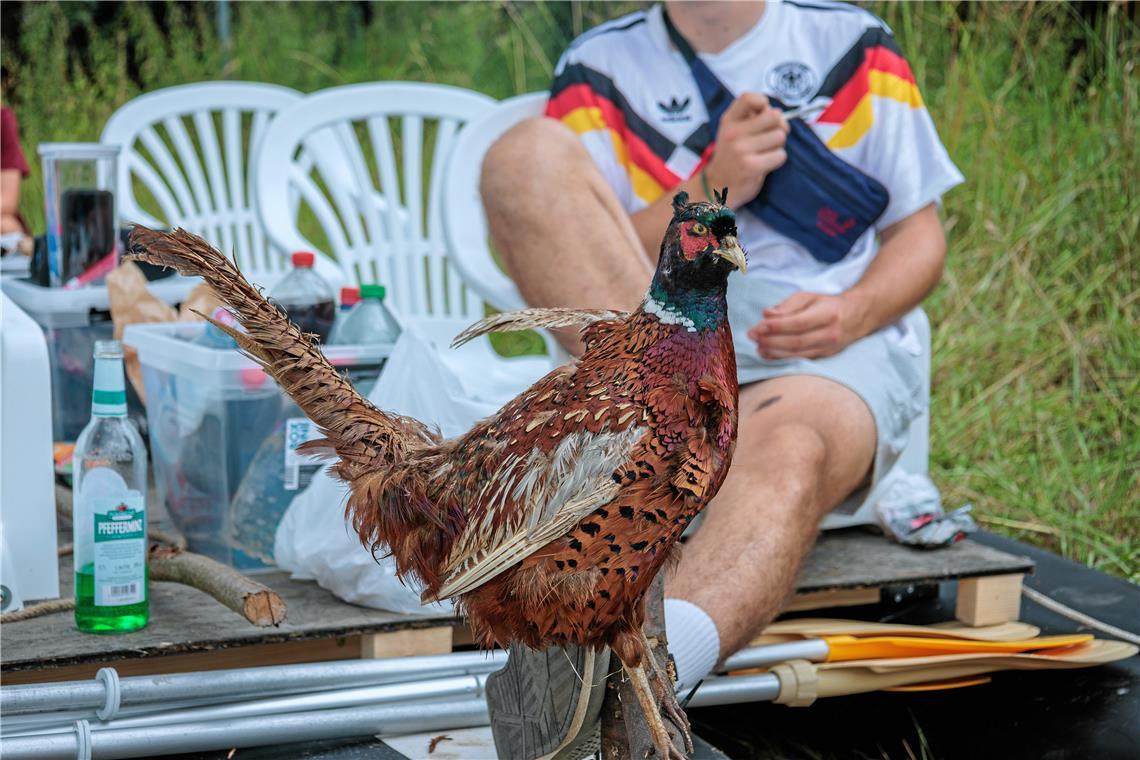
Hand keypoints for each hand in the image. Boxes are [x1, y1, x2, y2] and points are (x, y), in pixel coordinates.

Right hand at [703, 93, 788, 206]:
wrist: (717, 186)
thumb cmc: (732, 156)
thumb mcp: (732, 131)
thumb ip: (752, 118)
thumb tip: (780, 115)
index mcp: (729, 120)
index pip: (749, 98)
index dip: (763, 103)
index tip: (763, 113)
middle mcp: (733, 133)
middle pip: (774, 116)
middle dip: (778, 126)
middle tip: (769, 136)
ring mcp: (741, 150)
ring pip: (780, 136)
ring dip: (778, 145)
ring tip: (764, 152)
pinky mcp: (751, 167)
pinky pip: (780, 155)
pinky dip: (777, 159)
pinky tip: (765, 163)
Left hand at [748, 292, 866, 359]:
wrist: (858, 316)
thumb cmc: (828, 304)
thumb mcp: (810, 297)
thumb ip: (788, 305)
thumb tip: (767, 314)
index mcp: (828, 314)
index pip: (798, 323)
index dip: (776, 326)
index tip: (757, 326)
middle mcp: (830, 333)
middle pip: (796, 341)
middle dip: (771, 340)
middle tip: (752, 337)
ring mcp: (829, 347)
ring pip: (798, 354)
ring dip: (774, 352)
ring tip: (757, 347)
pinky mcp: (825, 356)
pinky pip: (801, 360)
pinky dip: (782, 358)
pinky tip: (768, 355)